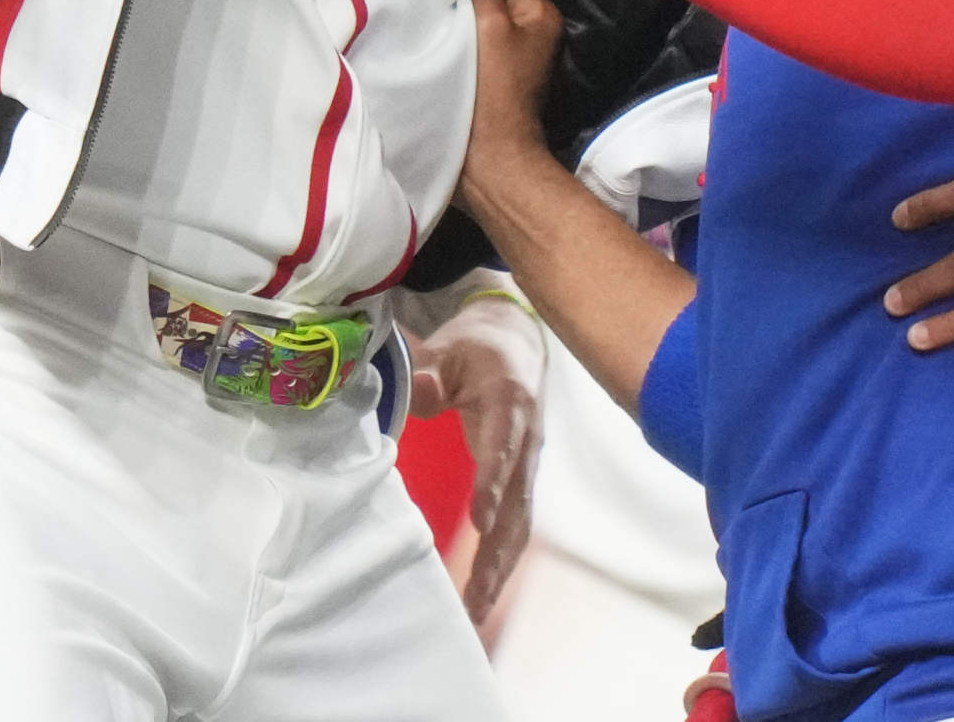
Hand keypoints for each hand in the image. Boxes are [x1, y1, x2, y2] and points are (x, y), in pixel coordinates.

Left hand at [411, 292, 545, 621]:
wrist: (515, 342)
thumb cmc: (476, 348)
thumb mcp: (450, 349)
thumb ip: (431, 371)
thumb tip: (424, 393)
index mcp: (512, 402)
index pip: (504, 447)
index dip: (493, 483)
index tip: (480, 522)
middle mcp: (529, 438)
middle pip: (518, 502)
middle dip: (498, 551)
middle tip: (476, 594)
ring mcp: (529, 463)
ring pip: (519, 523)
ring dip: (499, 567)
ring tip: (476, 611)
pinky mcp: (521, 480)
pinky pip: (516, 525)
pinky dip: (501, 561)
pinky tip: (482, 595)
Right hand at [461, 0, 563, 208]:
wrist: (486, 159)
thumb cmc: (493, 89)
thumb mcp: (490, 24)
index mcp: (537, 10)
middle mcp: (525, 25)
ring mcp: (504, 48)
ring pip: (468, 11)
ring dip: (443, 6)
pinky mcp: (482, 68)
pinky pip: (460, 34)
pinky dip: (441, 29)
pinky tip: (415, 26)